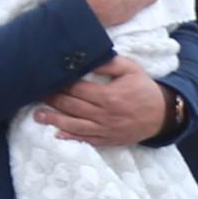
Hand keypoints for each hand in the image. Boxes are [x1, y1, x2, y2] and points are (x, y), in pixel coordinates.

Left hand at [40, 64, 170, 146]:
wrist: (161, 115)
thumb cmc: (144, 89)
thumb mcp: (132, 70)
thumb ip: (110, 63)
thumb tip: (90, 58)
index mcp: (109, 96)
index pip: (77, 89)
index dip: (61, 84)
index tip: (47, 79)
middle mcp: (104, 115)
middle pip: (72, 107)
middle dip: (52, 100)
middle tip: (35, 94)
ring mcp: (104, 129)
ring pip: (74, 125)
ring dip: (54, 120)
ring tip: (37, 116)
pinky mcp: (107, 139)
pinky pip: (86, 139)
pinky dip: (71, 137)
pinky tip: (57, 134)